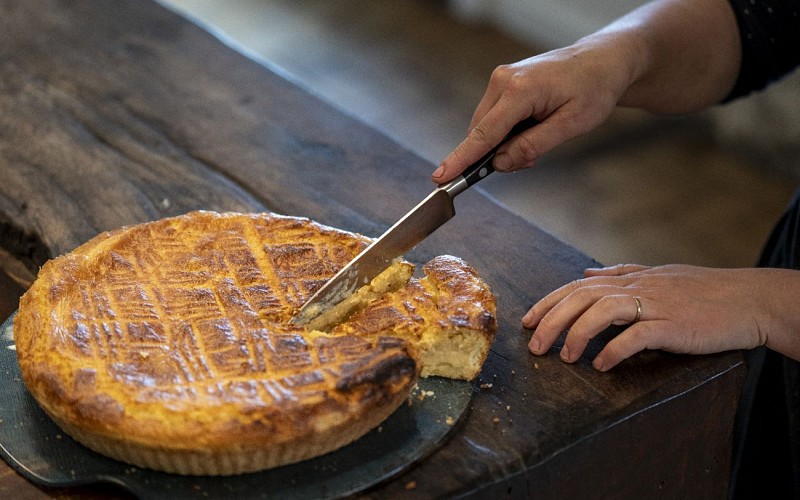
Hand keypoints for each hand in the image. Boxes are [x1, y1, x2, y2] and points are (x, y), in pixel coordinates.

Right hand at [432, 35, 635, 182]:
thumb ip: (532, 145)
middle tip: (531, 162)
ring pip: (486, 127)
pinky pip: (494, 117)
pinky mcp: (503, 82)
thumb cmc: (593, 89)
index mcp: (520, 90)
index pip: (484, 134)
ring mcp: (500, 79)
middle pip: (481, 133)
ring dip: (503, 145)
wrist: (602, 60)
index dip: (461, 159)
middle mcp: (502, 80)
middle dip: (496, 155)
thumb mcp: (571, 125)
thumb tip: (500, 164)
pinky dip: (506, 133)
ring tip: (538, 144)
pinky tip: (531, 131)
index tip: (440, 177)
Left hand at [523, 264, 799, 370]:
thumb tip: (587, 271)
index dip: (549, 302)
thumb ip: (620, 273)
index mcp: (629, 278)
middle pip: (582, 297)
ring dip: (578, 334)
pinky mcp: (674, 325)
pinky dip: (616, 350)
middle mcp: (637, 287)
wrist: (748, 298)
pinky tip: (601, 365)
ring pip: (603, 310)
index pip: (577, 286)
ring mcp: (655, 304)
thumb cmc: (702, 290)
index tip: (527, 320)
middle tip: (534, 345)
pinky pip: (638, 336)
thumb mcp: (656, 274)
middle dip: (552, 320)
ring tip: (564, 357)